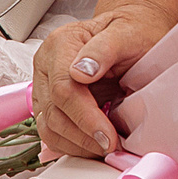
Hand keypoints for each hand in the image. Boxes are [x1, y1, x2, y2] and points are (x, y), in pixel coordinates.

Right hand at [31, 10, 170, 158]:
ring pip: (48, 128)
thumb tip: (81, 72)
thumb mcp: (128, 32)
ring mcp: (45, 86)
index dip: (85, 118)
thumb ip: (105, 48)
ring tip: (105, 148)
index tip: (108, 136)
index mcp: (61, 43)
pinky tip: (95, 145)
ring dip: (77, 145)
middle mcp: (46, 65)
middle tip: (112, 147)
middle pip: (53, 112)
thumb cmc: (133, 31)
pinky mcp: (50, 104)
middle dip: (83, 136)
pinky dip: (74, 146)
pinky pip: (53, 133)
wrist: (132, 31)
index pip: (62, 89)